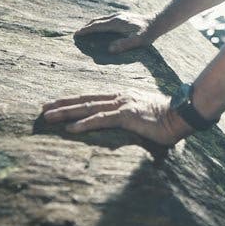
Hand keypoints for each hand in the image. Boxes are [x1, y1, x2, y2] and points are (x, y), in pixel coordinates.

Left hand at [40, 92, 191, 146]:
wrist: (182, 115)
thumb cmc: (166, 117)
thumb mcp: (144, 114)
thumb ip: (131, 117)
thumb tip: (124, 122)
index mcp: (122, 97)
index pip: (92, 98)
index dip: (73, 100)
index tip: (56, 103)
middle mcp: (119, 97)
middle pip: (85, 101)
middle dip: (62, 104)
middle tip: (43, 109)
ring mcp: (122, 105)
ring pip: (88, 108)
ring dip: (66, 112)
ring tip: (49, 117)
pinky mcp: (126, 115)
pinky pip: (101, 120)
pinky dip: (85, 124)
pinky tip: (71, 129)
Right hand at [75, 11, 155, 52]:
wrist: (157, 22)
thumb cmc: (148, 33)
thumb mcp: (138, 41)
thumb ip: (124, 45)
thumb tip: (110, 49)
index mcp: (116, 23)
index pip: (97, 26)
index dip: (86, 30)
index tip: (77, 34)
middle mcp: (116, 17)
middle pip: (97, 21)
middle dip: (86, 27)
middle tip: (78, 33)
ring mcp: (120, 15)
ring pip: (102, 19)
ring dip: (93, 24)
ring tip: (86, 29)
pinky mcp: (124, 16)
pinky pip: (107, 19)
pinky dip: (100, 22)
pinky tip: (102, 26)